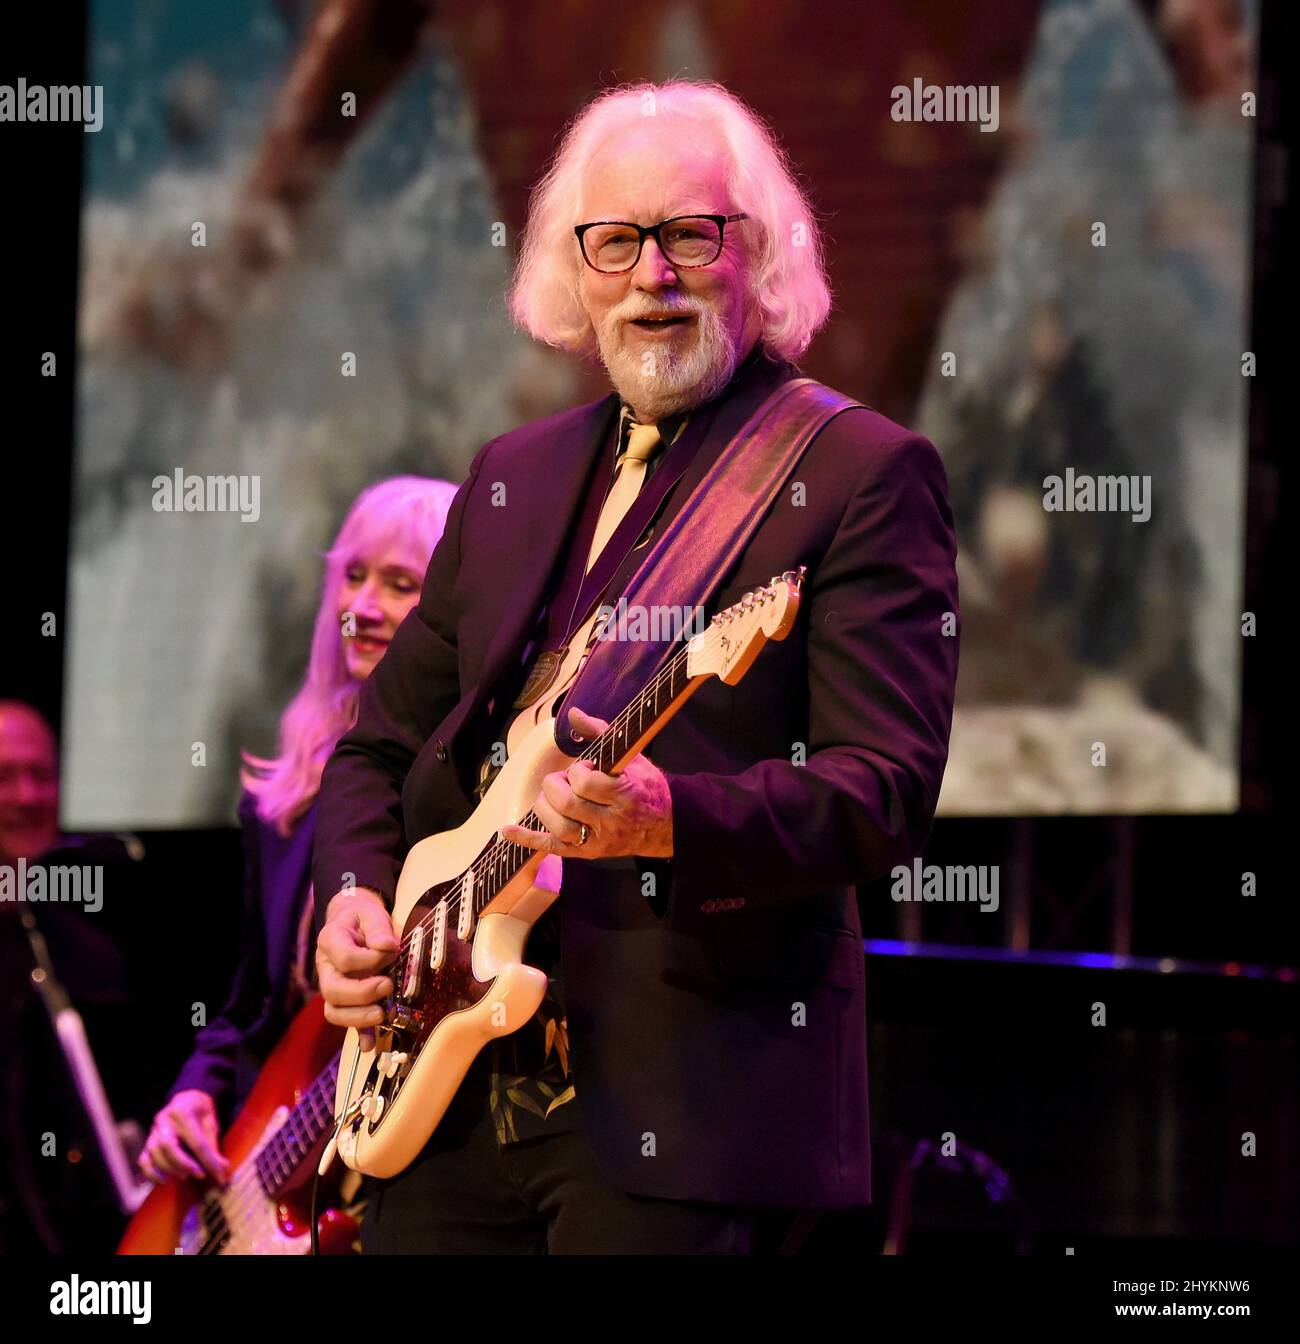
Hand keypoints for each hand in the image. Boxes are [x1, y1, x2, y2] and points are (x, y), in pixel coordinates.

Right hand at [140, 1089, 229, 1185]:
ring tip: (184, 1176)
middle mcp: (164, 1120)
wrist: (187, 1099)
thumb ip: (213, 1146)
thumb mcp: (211, 1123)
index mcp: (183, 1112)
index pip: (196, 1141)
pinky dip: (152, 1173)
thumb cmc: (201, 1112)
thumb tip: (222, 1169)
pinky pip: (144, 1160)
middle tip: (198, 1174)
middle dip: (183, 1164)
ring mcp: (153, 1130)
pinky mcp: (148, 1140)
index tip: (218, 1172)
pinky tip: (164, 1181)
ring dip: (169, 1169)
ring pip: (154, 1153)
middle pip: (168, 1146)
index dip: (207, 1159)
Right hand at [315, 887, 398, 1050]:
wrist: (354, 920)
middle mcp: (326, 967)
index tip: (390, 950)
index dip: (368, 959)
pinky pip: (347, 1020)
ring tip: (382, 1014)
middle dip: (361, 993)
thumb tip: (387, 946)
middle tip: (387, 985)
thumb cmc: (363, 917)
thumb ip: (379, 928)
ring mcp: (333, 985)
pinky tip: (370, 1044)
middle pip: (333, 990)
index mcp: (330, 940)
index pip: (344, 957)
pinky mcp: (345, 1000)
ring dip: (358, 1018)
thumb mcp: (371, 912)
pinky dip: (359, 1034)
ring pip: (334, 1010)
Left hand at [501, 708, 673, 860]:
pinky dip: (527, 839)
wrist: (665, 825)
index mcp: (624, 794)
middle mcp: (611, 821)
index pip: (586, 782)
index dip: (578, 771)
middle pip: (567, 804)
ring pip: (558, 827)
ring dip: (545, 807)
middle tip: (565, 781)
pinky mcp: (588, 852)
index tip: (586, 768)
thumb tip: (572, 714)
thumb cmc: (646, 787)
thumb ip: (600, 733)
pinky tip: (508, 830)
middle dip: (556, 786)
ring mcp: (598, 840)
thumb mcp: (631, 757)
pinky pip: (553, 847)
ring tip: (553, 797)